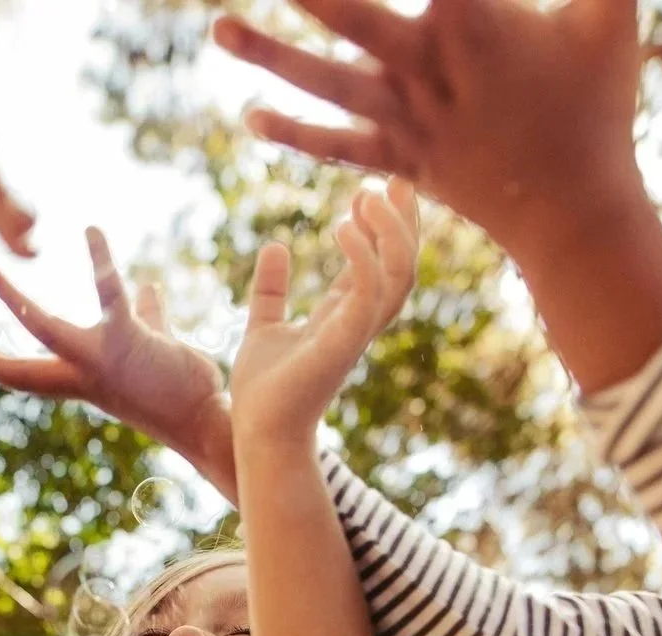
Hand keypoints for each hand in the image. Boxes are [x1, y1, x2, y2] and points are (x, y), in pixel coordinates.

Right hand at [0, 227, 237, 500]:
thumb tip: (146, 288)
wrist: (208, 417)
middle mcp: (80, 376)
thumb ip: (146, 316)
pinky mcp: (127, 340)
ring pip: (44, 330)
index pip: (22, 373)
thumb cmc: (183, 387)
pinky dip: (100, 260)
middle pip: (17, 368)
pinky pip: (108, 293)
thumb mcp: (155, 346)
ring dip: (11, 303)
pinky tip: (90, 230)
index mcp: (80, 378)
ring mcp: (99, 361)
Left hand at [212, 0, 642, 260]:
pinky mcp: (395, 159)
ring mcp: (404, 119)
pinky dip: (291, 132)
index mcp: (472, 23)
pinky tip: (250, 117)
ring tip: (217, 27)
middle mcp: (425, 69)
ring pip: (323, 81)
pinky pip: (331, 146)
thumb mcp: (608, 19)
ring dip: (267, 55)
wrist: (570, 208)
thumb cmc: (596, 103)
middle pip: (353, 16)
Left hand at [229, 181, 418, 442]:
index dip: (382, 225)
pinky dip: (364, 256)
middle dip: (404, 220)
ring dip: (392, 231)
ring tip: (368, 194)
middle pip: (404, 263)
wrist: (257, 433)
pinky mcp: (343, 342)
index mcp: (344, 317)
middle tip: (393, 177)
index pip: (380, 263)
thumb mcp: (263, 327)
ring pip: (400, 273)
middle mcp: (359, 322)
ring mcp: (356, 332)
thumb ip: (271, 290)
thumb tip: (273, 246)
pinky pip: (370, 291)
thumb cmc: (262, 391)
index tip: (370, 188)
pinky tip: (342, 226)